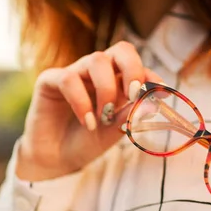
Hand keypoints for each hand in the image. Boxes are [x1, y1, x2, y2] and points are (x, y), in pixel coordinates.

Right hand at [17, 41, 161, 180]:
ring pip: (97, 60)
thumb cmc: (85, 143)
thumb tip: (151, 103)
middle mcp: (97, 73)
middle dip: (133, 69)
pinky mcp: (50, 81)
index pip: (138, 67)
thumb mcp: (113, 132)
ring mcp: (74, 74)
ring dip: (107, 89)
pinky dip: (82, 102)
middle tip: (133, 94)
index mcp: (117, 82)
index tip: (161, 95)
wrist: (55, 160)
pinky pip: (68, 79)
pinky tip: (87, 123)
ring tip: (105, 117)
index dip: (151, 76)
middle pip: (121, 50)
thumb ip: (128, 116)